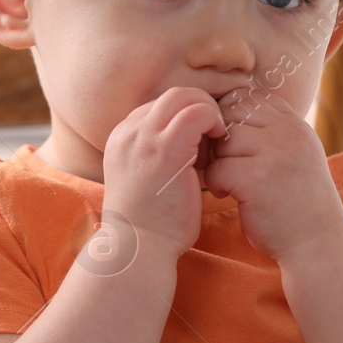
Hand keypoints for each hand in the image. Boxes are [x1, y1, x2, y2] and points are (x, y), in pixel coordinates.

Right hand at [101, 87, 227, 257]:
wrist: (138, 248)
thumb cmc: (151, 224)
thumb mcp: (148, 181)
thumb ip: (160, 158)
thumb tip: (192, 148)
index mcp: (123, 138)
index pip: (160, 106)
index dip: (186, 115)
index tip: (204, 136)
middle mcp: (129, 132)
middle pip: (172, 95)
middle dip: (200, 105)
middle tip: (217, 129)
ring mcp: (145, 137)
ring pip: (184, 96)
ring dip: (208, 110)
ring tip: (220, 134)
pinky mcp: (166, 148)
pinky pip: (197, 112)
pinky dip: (213, 119)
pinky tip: (220, 140)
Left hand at [201, 86, 342, 261]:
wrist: (318, 242)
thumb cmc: (297, 201)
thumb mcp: (295, 154)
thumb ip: (272, 131)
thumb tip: (229, 108)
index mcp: (295, 124)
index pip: (249, 96)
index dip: (231, 116)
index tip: (231, 144)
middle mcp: (289, 132)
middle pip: (232, 111)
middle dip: (219, 134)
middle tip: (222, 160)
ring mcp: (276, 153)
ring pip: (223, 138)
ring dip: (217, 160)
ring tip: (226, 179)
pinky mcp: (258, 179)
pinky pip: (219, 168)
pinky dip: (216, 182)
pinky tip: (227, 194)